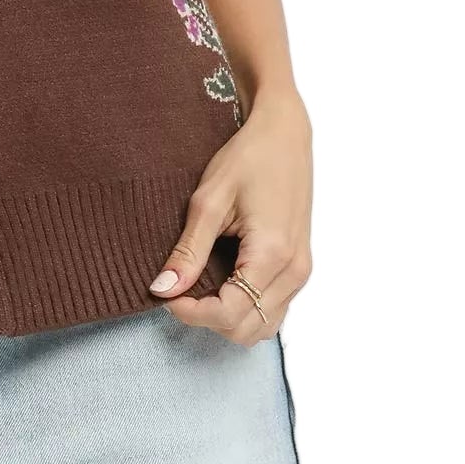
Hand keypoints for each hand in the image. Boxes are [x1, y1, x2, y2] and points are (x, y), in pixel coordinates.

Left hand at [148, 85, 312, 342]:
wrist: (284, 134)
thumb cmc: (248, 158)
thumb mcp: (209, 200)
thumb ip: (188, 250)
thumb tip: (163, 289)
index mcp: (272, 254)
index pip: (230, 312)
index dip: (192, 313)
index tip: (164, 295)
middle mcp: (294, 271)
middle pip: (247, 328)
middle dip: (208, 319)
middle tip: (178, 291)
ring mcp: (301, 271)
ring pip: (263, 326)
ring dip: (227, 318)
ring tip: (197, 288)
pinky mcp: (299, 266)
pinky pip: (273, 308)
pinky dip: (246, 308)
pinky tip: (221, 283)